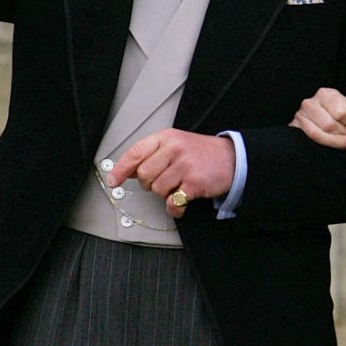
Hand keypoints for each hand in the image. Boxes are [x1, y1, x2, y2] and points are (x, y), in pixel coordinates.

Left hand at [109, 129, 235, 214]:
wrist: (232, 158)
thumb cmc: (201, 153)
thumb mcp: (176, 144)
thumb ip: (153, 154)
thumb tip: (129, 170)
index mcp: (166, 138)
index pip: (135, 153)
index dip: (121, 169)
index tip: (113, 180)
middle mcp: (174, 149)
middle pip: (144, 174)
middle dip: (149, 183)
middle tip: (161, 182)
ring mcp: (185, 166)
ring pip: (157, 189)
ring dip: (164, 194)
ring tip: (176, 187)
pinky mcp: (194, 183)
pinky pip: (173, 202)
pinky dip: (174, 207)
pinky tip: (180, 202)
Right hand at [289, 87, 345, 149]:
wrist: (328, 120)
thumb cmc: (344, 114)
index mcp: (325, 94)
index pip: (340, 113)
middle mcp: (309, 103)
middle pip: (329, 125)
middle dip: (344, 134)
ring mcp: (299, 116)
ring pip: (317, 134)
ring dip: (335, 142)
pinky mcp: (294, 128)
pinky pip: (308, 140)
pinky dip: (324, 145)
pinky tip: (333, 146)